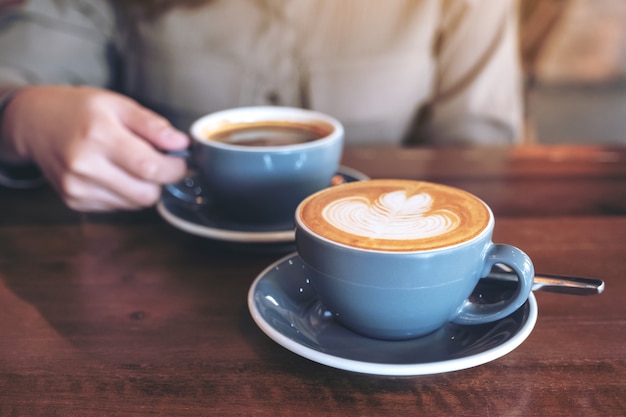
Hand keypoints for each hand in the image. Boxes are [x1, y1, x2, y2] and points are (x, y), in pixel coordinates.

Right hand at [0, 86, 188, 210]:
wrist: (36, 124)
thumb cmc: (81, 111)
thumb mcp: (119, 105)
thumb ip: (153, 126)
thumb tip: (182, 144)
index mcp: (99, 136)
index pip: (150, 168)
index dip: (175, 169)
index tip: (180, 161)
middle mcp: (84, 166)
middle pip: (146, 194)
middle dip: (161, 181)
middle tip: (158, 163)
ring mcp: (77, 187)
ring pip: (134, 204)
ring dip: (143, 188)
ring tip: (131, 164)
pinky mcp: (74, 201)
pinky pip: (118, 207)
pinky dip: (125, 193)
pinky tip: (114, 173)